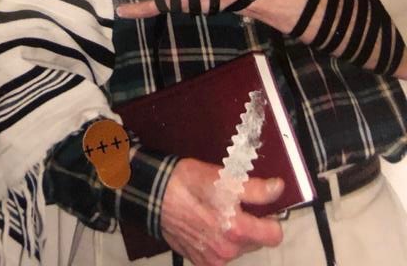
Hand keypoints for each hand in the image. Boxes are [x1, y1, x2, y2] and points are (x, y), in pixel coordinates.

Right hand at [160, 159, 283, 265]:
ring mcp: (212, 259)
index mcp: (236, 230)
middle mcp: (227, 251)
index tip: (263, 208)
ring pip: (239, 248)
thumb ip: (256, 189)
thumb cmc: (190, 182)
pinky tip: (207, 224)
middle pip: (256, 241)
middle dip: (251, 225)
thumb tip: (278, 189)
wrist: (156, 195)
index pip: (274, 235)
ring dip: (235, 234)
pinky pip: (221, 254)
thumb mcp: (225, 178)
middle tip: (236, 205)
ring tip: (218, 213)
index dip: (271, 218)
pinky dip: (219, 241)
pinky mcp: (200, 261)